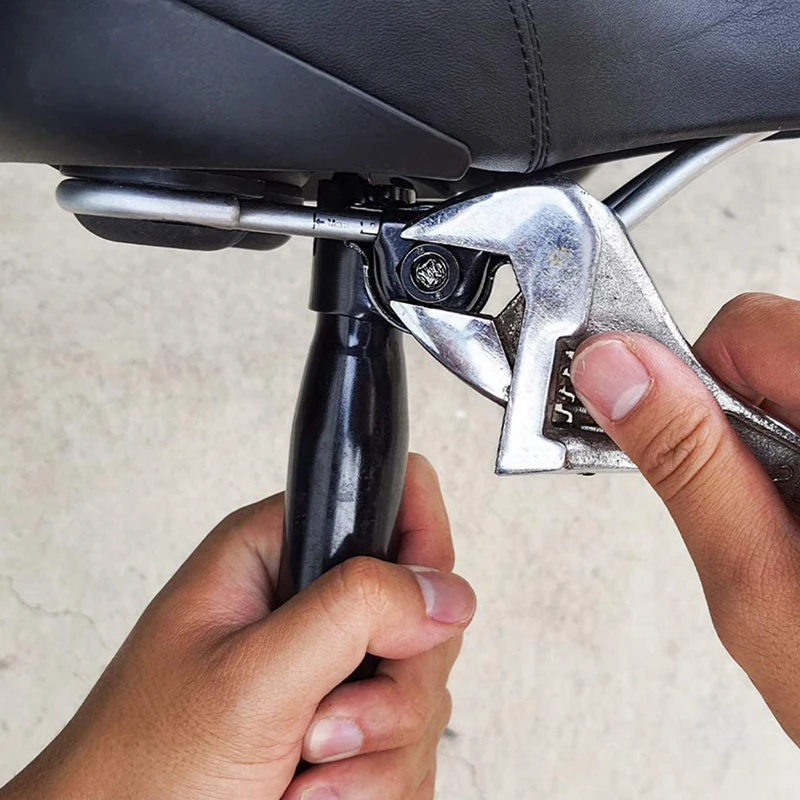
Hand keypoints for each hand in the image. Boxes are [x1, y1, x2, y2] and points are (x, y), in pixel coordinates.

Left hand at [0, 455, 474, 799]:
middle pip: (421, 615)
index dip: (420, 556)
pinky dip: (374, 783)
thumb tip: (444, 590)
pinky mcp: (345, 731)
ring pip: (421, 693)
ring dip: (375, 749)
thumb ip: (353, 613)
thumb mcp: (252, 678)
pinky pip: (408, 749)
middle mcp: (309, 606)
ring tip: (303, 767)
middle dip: (390, 687)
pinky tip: (312, 793)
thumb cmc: (141, 769)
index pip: (389, 507)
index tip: (414, 620)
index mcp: (279, 555)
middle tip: (326, 722)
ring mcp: (330, 672)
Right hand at [570, 292, 799, 744]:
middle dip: (727, 420)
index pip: (745, 330)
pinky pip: (792, 414)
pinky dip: (783, 453)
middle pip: (766, 348)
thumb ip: (682, 462)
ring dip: (760, 441)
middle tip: (740, 499)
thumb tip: (612, 371)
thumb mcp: (752, 578)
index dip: (689, 387)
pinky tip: (797, 512)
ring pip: (780, 381)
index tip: (671, 439)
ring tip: (778, 519)